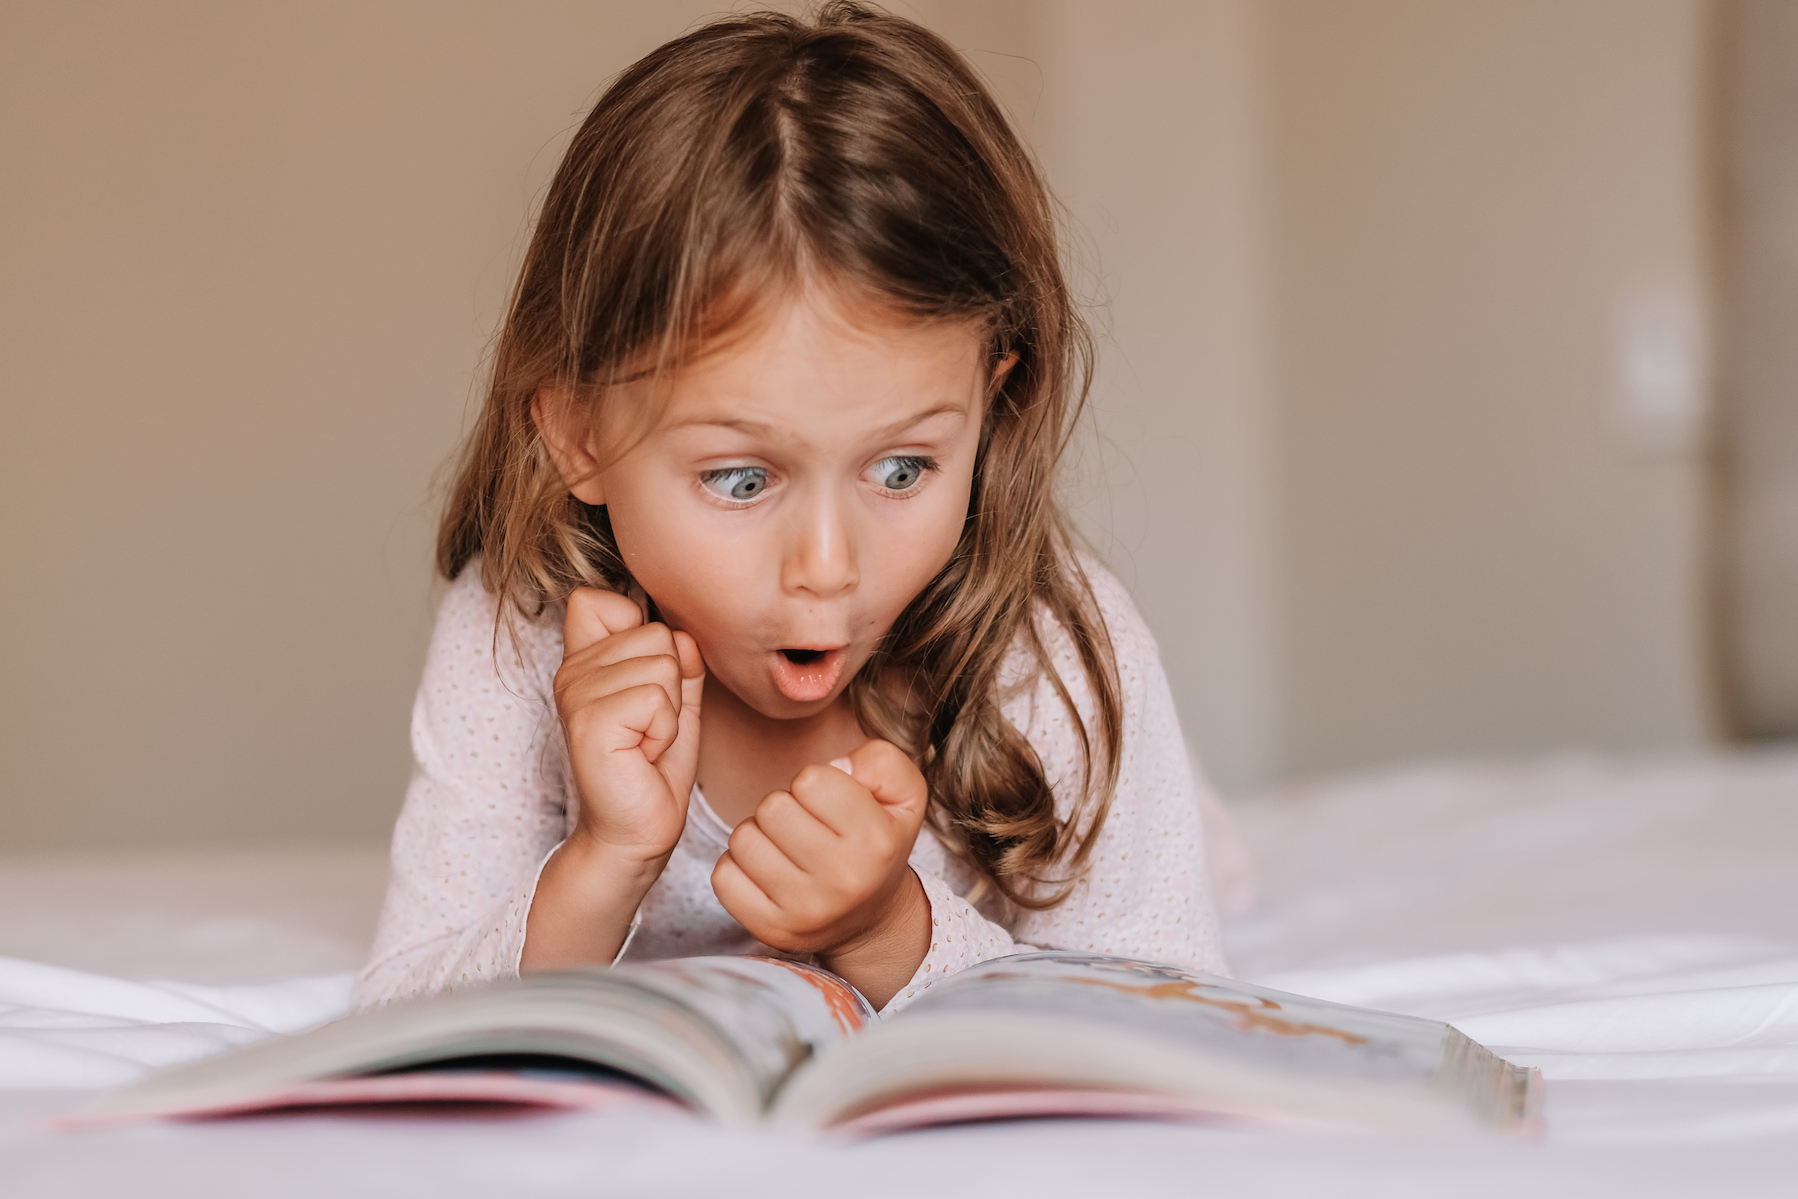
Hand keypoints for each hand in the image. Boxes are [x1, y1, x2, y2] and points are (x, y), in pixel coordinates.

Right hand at [553, 587, 704, 862]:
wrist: (637, 831)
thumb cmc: (653, 768)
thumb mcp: (675, 703)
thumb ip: (680, 661)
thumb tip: (683, 635)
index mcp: (584, 661)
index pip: (596, 600)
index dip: (638, 630)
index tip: (643, 685)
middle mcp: (572, 672)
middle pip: (655, 633)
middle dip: (671, 685)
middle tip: (648, 728)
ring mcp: (575, 696)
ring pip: (662, 664)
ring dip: (670, 712)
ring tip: (645, 742)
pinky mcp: (589, 724)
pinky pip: (656, 698)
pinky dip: (666, 731)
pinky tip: (643, 755)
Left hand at [711, 740, 931, 1005]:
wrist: (872, 918)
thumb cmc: (879, 843)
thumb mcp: (903, 795)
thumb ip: (881, 761)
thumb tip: (838, 766)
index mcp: (876, 842)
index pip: (810, 780)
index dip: (815, 782)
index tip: (829, 804)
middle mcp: (843, 880)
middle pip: (772, 808)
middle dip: (784, 806)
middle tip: (804, 825)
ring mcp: (805, 911)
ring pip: (743, 839)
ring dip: (759, 835)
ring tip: (786, 847)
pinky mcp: (772, 930)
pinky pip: (724, 877)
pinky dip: (738, 866)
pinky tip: (767, 870)